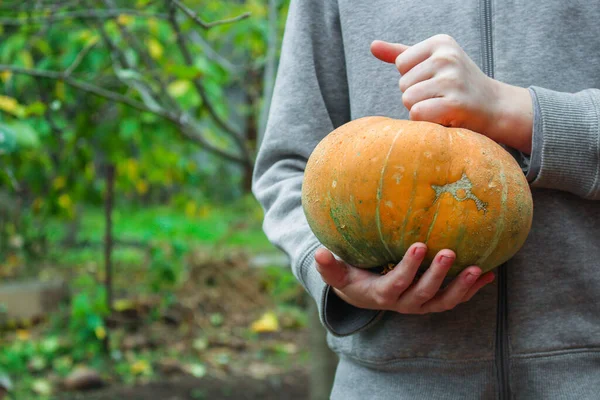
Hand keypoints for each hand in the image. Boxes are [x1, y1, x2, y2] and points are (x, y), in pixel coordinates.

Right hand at [315, 243, 493, 313]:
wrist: (366, 296)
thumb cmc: (353, 279)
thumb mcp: (339, 275)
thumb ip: (330, 267)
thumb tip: (318, 253)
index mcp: (382, 295)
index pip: (396, 284)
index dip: (408, 269)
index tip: (417, 245)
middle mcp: (405, 303)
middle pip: (424, 294)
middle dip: (437, 275)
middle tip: (449, 252)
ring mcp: (422, 305)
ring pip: (444, 301)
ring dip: (462, 287)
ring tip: (478, 269)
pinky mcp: (434, 302)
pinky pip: (456, 299)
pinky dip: (473, 289)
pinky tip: (490, 273)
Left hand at [370, 34, 532, 153]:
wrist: (496, 108)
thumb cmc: (458, 86)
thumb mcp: (432, 63)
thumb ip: (401, 54)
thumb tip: (372, 45)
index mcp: (440, 42)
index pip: (401, 64)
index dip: (413, 79)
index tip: (436, 82)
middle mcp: (446, 56)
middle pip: (403, 84)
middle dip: (417, 96)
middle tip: (442, 97)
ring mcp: (452, 79)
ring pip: (408, 100)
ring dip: (422, 110)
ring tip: (443, 106)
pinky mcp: (455, 103)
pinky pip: (417, 114)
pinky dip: (427, 122)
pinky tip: (445, 117)